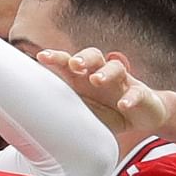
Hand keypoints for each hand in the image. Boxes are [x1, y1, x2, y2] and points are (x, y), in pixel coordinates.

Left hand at [32, 48, 175, 138]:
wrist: (142, 116)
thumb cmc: (107, 111)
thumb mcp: (83, 112)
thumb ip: (64, 110)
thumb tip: (33, 119)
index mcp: (84, 78)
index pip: (68, 62)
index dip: (56, 57)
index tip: (41, 56)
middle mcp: (102, 74)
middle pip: (93, 56)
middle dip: (83, 58)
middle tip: (75, 64)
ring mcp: (123, 82)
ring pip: (116, 68)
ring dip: (105, 72)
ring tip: (97, 79)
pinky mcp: (141, 94)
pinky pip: (136, 93)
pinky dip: (130, 98)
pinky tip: (123, 104)